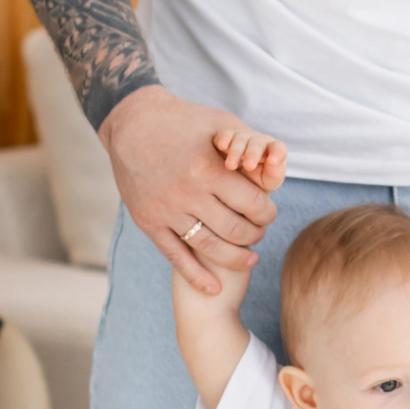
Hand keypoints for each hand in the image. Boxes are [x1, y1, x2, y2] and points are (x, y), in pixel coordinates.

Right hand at [101, 84, 286, 292]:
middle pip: (235, 229)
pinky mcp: (148, 222)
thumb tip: (277, 164)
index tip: (268, 213)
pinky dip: (197, 277)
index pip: (253, 204)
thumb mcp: (221, 123)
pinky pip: (176, 257)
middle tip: (258, 232)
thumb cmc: (184, 119)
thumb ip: (250, 144)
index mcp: (209, 168)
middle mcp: (187, 192)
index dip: (267, 212)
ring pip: (210, 247)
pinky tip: (214, 288)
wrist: (132, 122)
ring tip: (249, 256)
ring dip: (235, 257)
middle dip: (254, 234)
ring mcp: (166, 210)